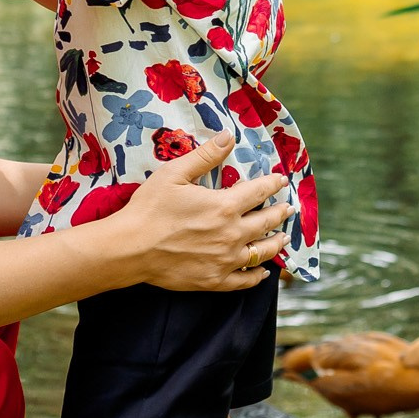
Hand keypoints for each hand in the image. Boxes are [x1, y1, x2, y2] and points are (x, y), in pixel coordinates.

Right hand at [104, 134, 291, 292]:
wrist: (130, 249)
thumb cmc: (149, 208)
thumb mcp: (174, 174)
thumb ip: (205, 156)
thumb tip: (229, 136)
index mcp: (224, 206)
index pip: (259, 191)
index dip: (272, 184)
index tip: (280, 180)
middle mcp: (231, 235)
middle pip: (266, 222)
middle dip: (280, 213)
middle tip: (289, 208)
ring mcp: (225, 261)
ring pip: (261, 252)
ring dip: (276, 243)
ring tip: (284, 238)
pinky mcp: (213, 281)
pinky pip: (244, 281)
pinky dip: (256, 277)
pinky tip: (262, 273)